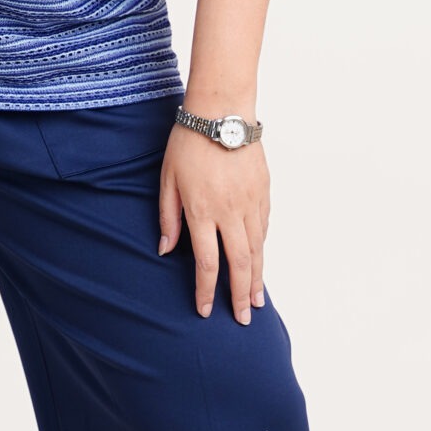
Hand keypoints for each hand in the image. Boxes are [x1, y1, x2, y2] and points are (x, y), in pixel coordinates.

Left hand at [158, 127, 269, 323]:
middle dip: (240, 295)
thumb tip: (166, 251)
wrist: (222, 111)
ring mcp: (251, 202)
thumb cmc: (188, 142)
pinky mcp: (263, 191)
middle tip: (243, 319)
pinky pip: (264, 227)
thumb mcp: (167, 179)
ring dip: (258, 278)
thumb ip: (168, 218)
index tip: (204, 311)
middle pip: (240, 264)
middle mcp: (230, 212)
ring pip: (258, 249)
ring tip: (257, 301)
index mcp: (203, 211)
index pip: (208, 263)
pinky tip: (260, 261)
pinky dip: (262, 248)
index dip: (206, 291)